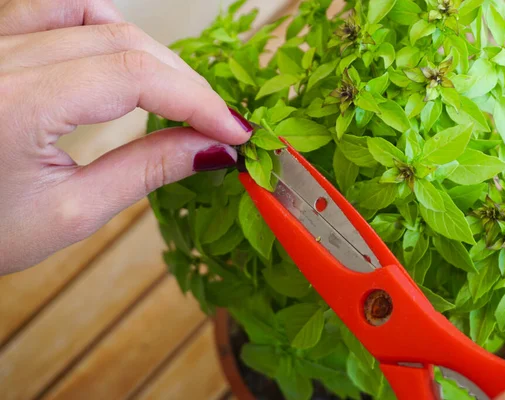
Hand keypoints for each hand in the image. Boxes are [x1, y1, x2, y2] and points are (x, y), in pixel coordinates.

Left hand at [0, 0, 252, 273]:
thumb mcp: (72, 212)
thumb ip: (147, 170)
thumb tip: (213, 150)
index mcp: (17, 106)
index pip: (134, 77)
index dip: (198, 100)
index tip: (235, 131)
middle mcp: (1, 58)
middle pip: (124, 42)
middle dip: (185, 83)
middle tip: (218, 123)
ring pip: (96, 15)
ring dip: (151, 53)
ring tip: (177, 94)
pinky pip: (57, 5)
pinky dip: (103, 22)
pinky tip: (121, 51)